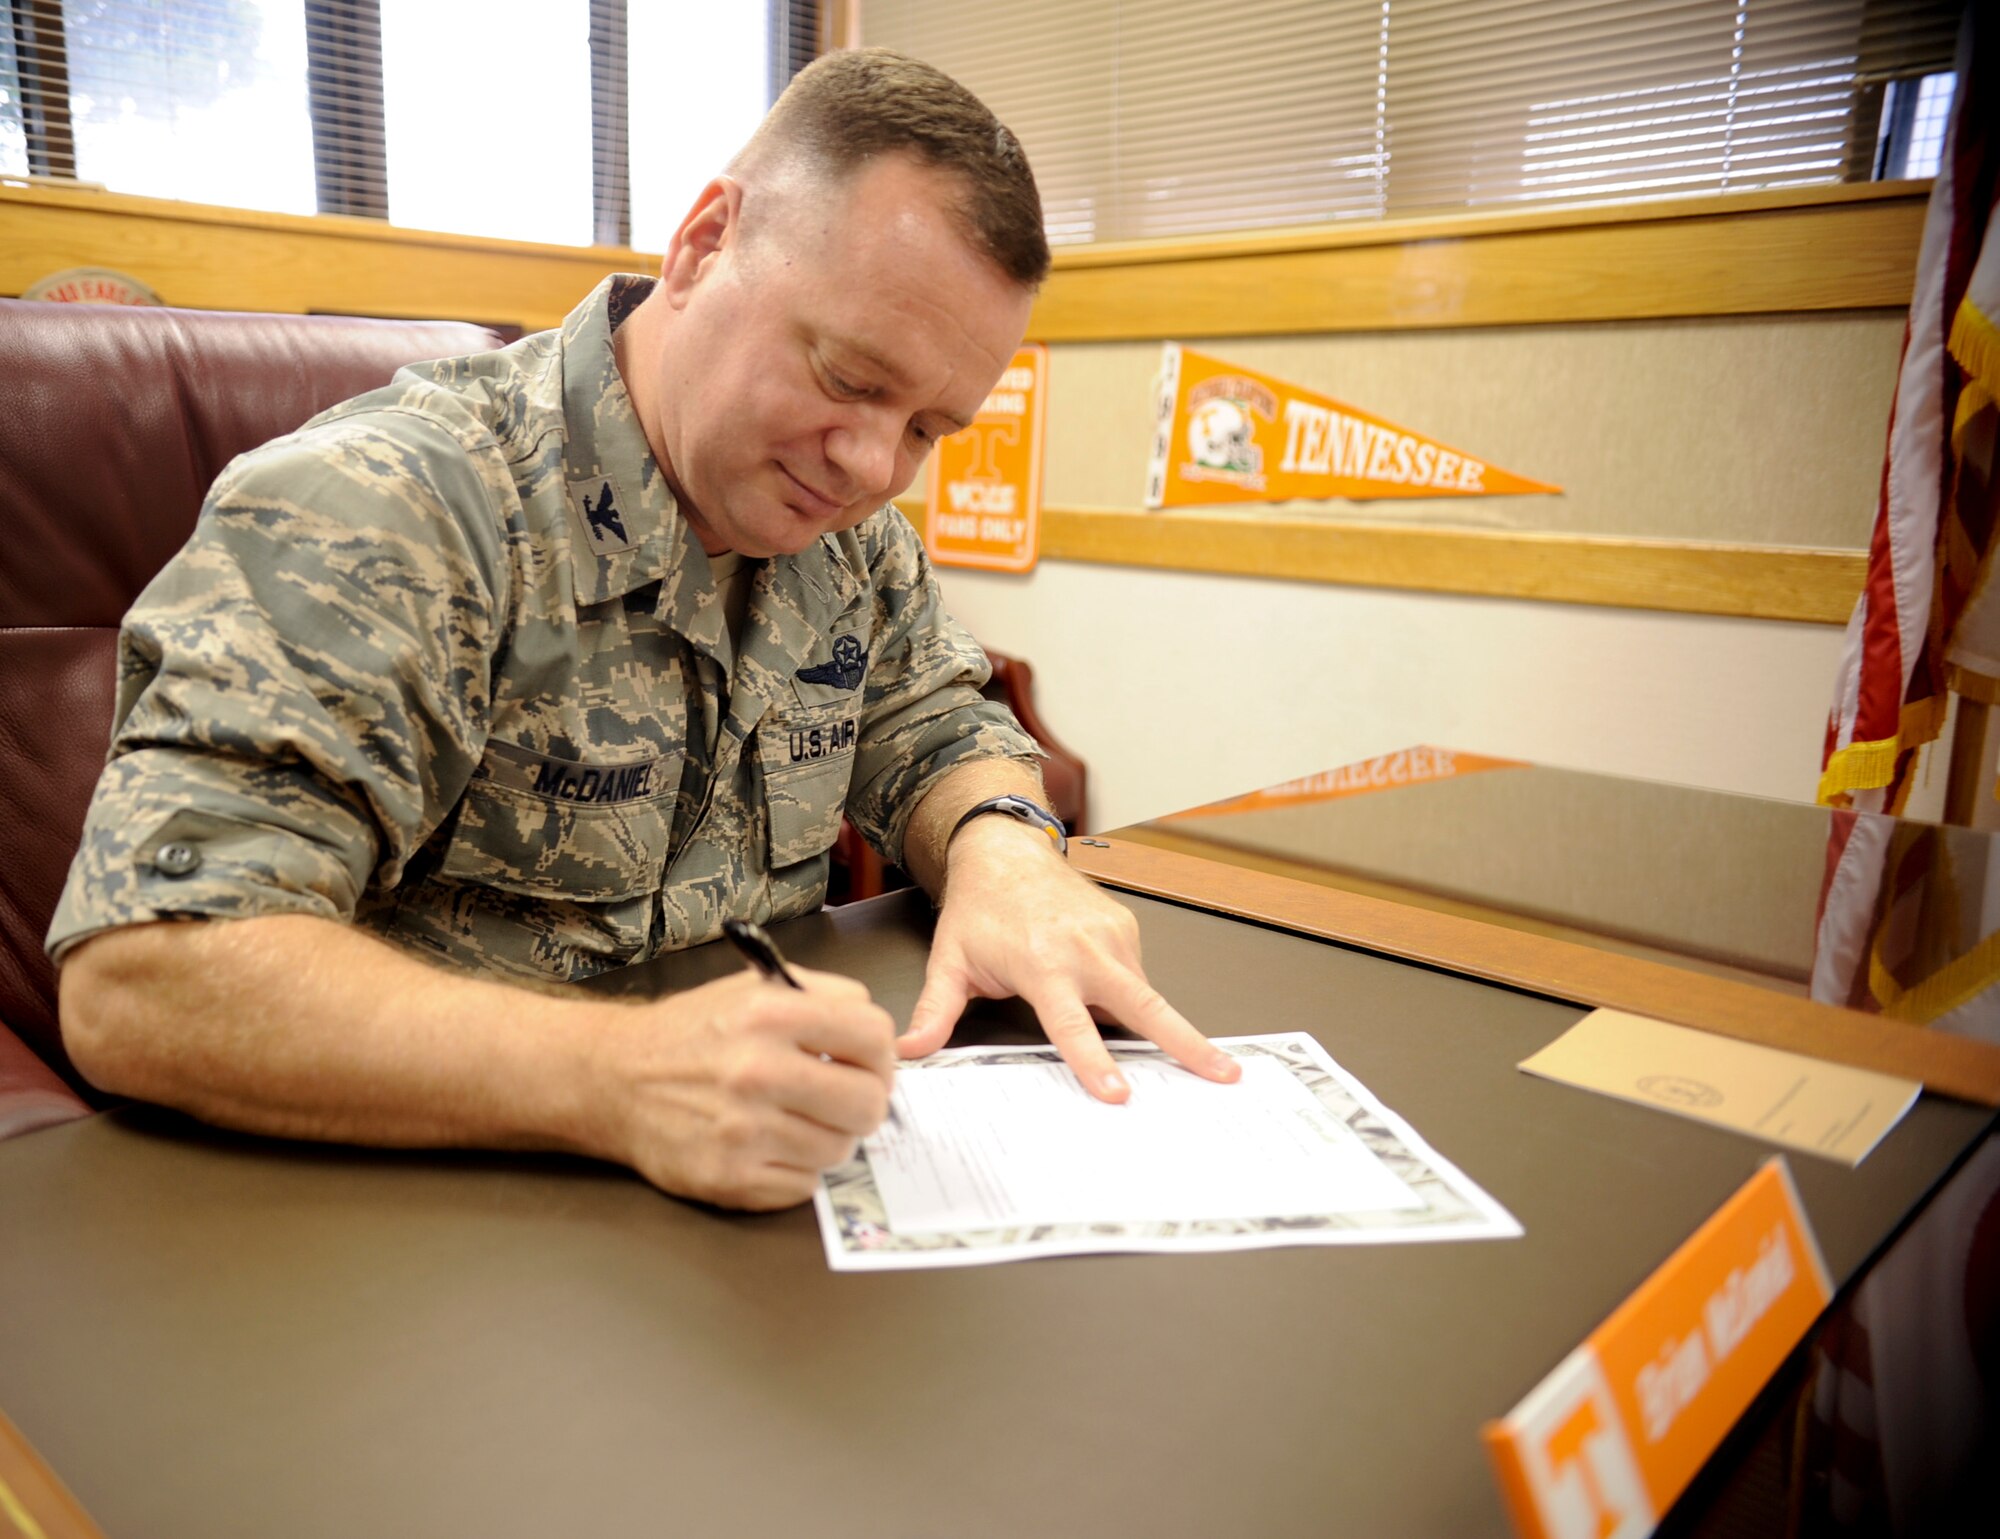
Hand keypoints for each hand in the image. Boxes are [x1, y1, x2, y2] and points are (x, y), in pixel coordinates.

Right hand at [596, 966, 896, 1210]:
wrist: (614, 1079)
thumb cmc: (692, 1034)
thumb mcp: (753, 989)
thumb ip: (822, 1000)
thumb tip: (882, 1042)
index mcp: (770, 1013)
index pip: (875, 1037)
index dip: (881, 1054)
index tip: (868, 1064)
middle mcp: (757, 1070)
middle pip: (868, 1102)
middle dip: (864, 1103)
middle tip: (842, 1099)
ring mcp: (744, 1130)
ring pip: (840, 1149)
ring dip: (827, 1138)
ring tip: (796, 1120)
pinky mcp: (730, 1177)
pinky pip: (804, 1185)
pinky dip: (796, 1169)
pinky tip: (769, 1145)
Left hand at [899, 819, 1240, 1101]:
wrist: (1005, 851)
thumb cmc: (980, 908)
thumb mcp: (951, 963)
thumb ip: (935, 1013)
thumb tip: (910, 1051)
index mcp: (1044, 963)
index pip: (1073, 1025)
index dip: (1094, 1061)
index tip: (1118, 1092)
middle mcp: (1086, 948)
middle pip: (1146, 1005)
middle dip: (1188, 1042)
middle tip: (1224, 1073)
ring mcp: (1112, 935)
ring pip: (1140, 995)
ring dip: (1145, 1023)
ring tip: (1153, 1046)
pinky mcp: (1126, 928)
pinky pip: (1134, 976)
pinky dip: (1126, 995)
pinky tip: (1102, 995)